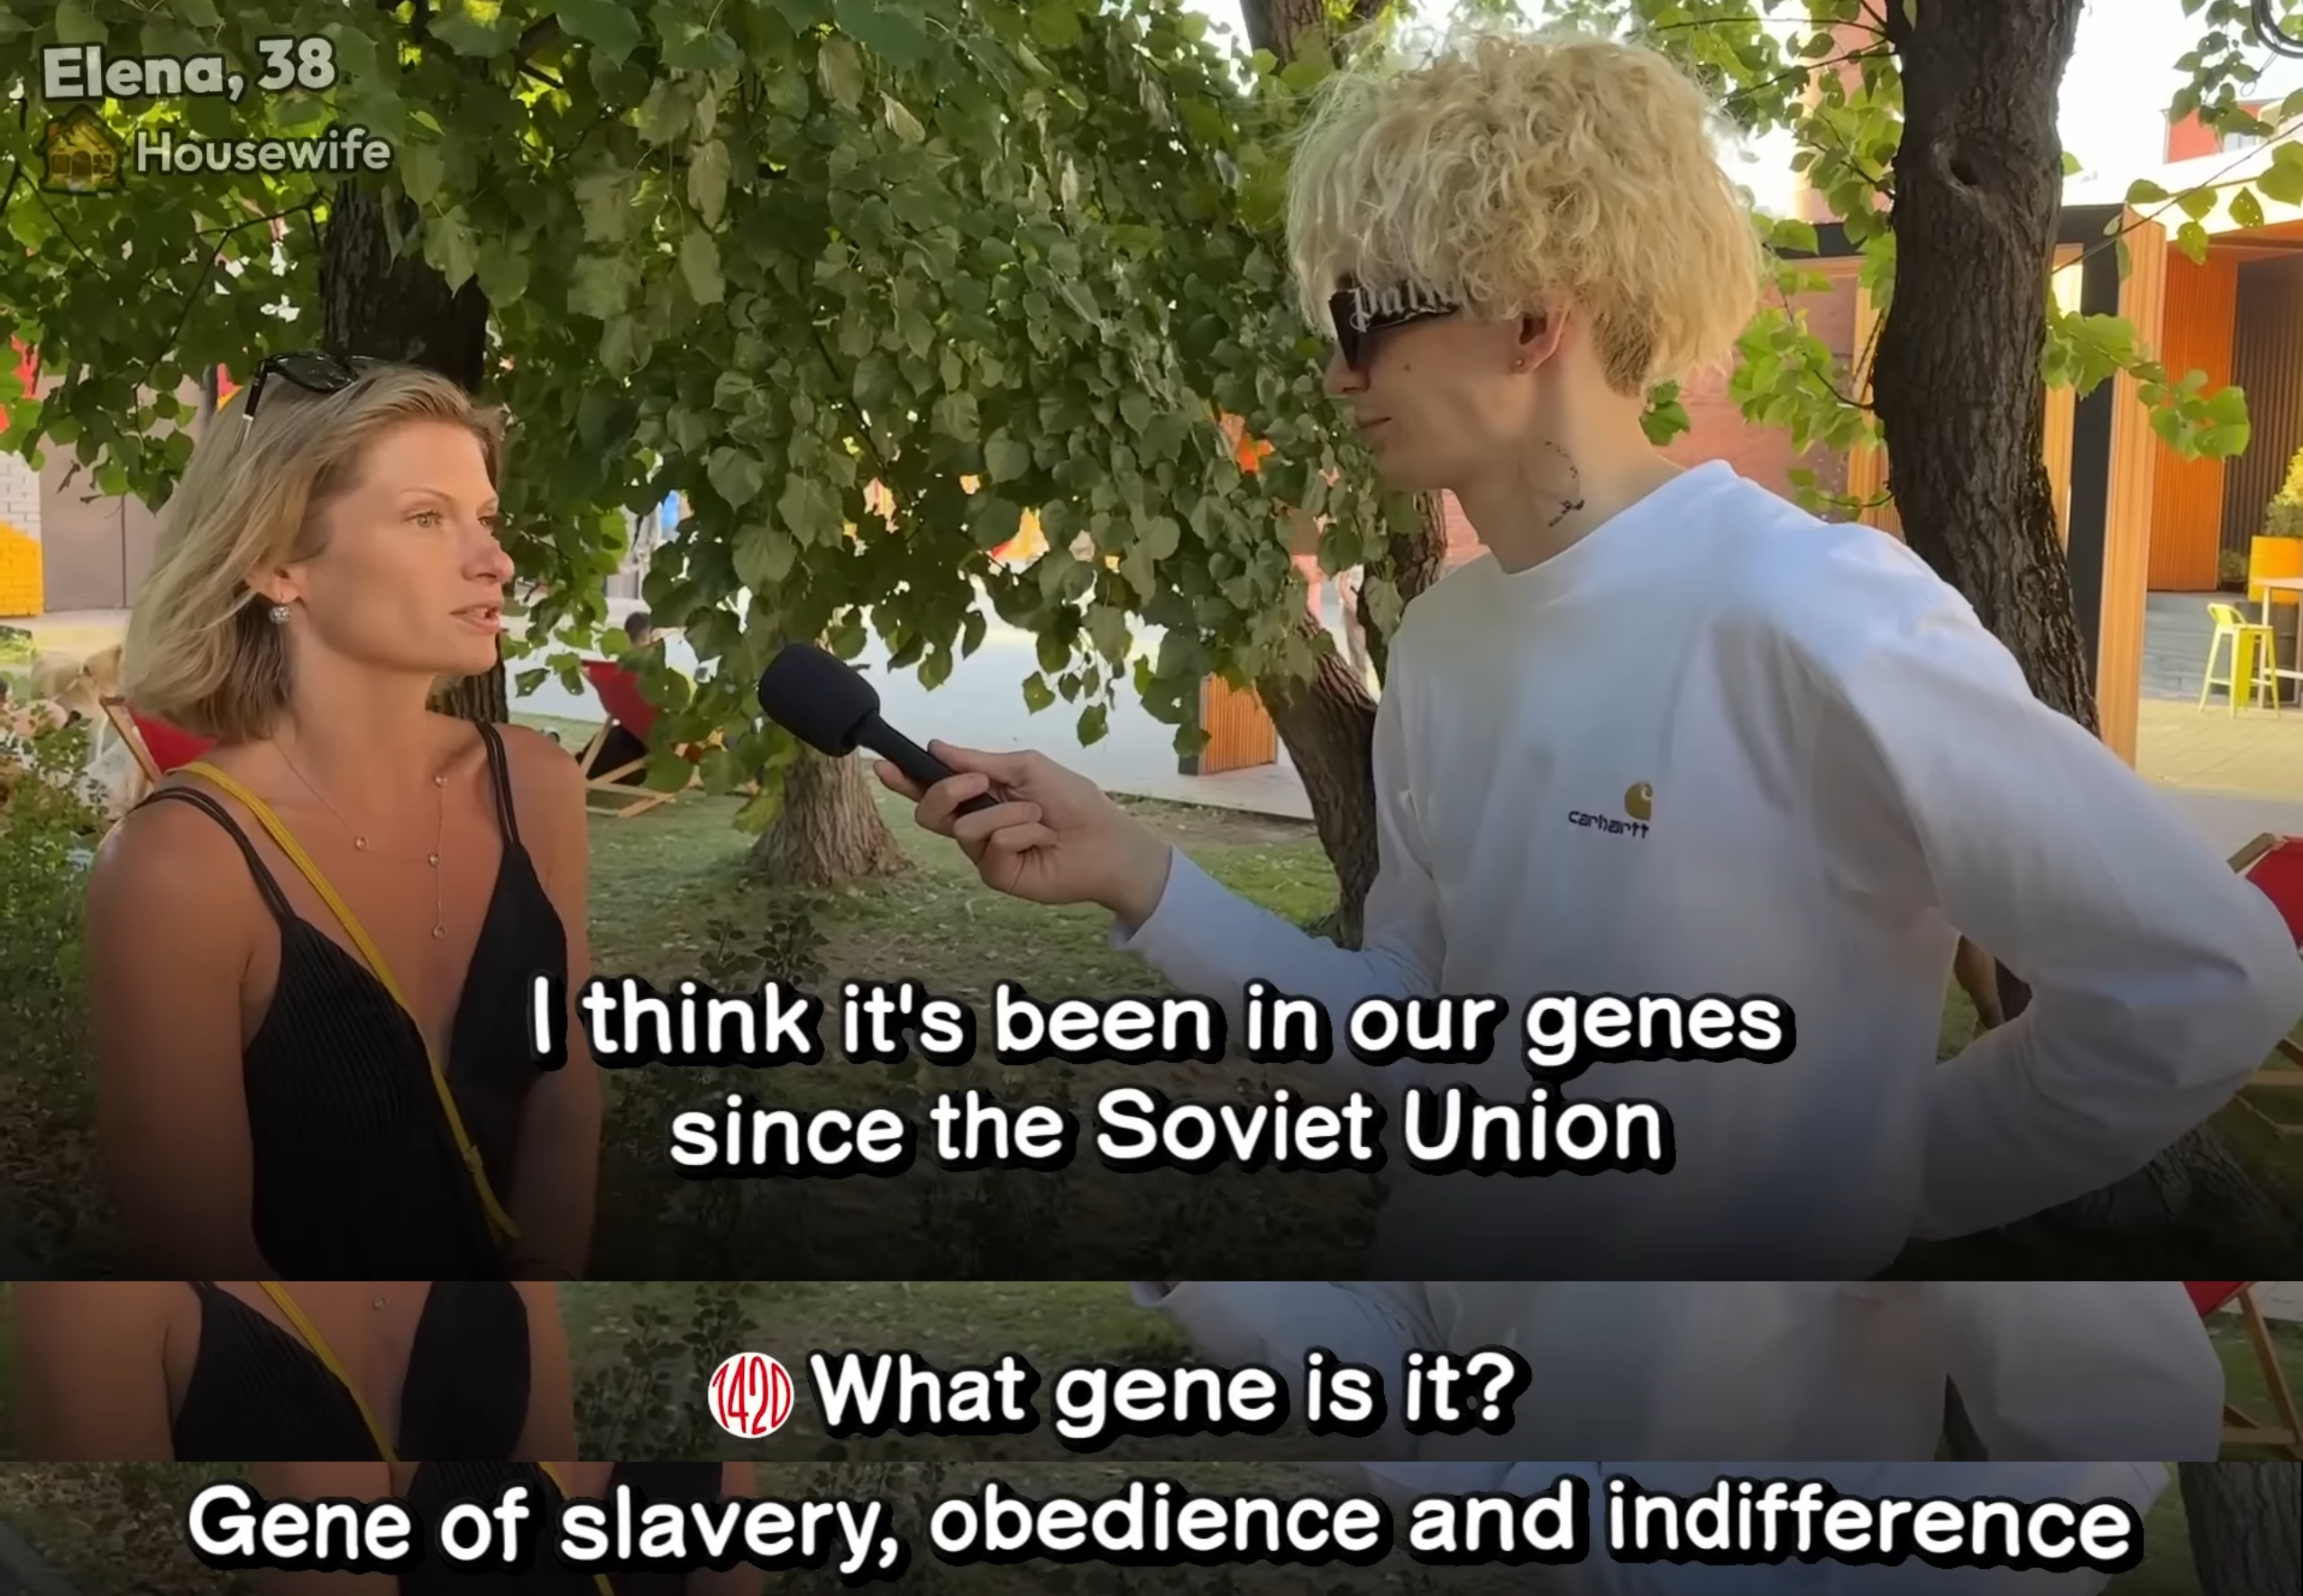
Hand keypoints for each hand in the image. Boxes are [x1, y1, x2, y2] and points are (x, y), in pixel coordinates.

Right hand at [876, 740, 1172, 922]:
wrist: (1106, 840)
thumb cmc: (1074, 800)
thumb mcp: (1026, 767)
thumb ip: (979, 761)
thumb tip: (935, 746)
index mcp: (981, 794)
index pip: (933, 787)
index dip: (906, 779)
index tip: (884, 766)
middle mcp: (976, 822)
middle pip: (929, 811)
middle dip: (945, 791)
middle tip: (979, 784)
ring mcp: (984, 851)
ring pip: (962, 828)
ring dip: (1005, 813)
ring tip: (1037, 817)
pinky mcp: (996, 874)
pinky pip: (989, 847)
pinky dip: (1018, 834)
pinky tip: (1041, 838)